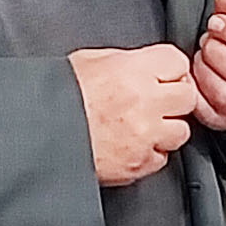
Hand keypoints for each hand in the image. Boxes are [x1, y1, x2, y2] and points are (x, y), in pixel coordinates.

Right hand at [69, 43, 196, 185]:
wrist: (38, 134)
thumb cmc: (56, 98)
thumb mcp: (88, 61)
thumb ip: (124, 61)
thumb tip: (142, 64)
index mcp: (133, 70)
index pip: (178, 62)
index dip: (169, 69)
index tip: (161, 75)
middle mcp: (145, 102)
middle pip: (187, 97)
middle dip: (173, 99)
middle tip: (154, 102)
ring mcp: (145, 136)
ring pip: (180, 131)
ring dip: (165, 129)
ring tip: (141, 127)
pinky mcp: (138, 164)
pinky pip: (161, 159)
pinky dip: (150, 154)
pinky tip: (131, 145)